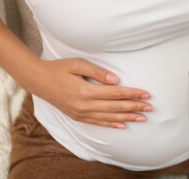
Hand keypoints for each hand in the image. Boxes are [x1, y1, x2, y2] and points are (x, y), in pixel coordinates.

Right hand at [24, 58, 151, 128]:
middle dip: (135, 107)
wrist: (38, 80)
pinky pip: (98, 122)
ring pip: (109, 117)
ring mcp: (80, 113)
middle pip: (116, 107)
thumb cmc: (59, 69)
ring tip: (142, 118)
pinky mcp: (77, 116)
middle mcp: (84, 105)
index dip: (132, 94)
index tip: (146, 94)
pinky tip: (122, 124)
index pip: (116, 94)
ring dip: (127, 117)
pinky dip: (111, 124)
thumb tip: (116, 80)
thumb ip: (98, 72)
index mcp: (85, 91)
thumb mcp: (77, 64)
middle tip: (150, 108)